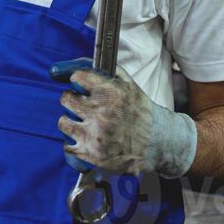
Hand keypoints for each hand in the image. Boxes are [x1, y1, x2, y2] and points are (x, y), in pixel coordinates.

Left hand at [51, 57, 197, 177]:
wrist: (159, 143)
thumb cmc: (142, 111)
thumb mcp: (129, 84)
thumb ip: (104, 71)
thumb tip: (73, 68)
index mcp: (110, 92)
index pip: (76, 78)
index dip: (78, 81)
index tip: (82, 86)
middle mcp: (101, 112)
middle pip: (66, 99)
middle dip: (73, 100)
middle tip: (83, 106)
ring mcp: (95, 134)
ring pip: (63, 122)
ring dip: (71, 122)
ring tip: (84, 124)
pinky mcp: (92, 154)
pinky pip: (67, 146)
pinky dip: (74, 144)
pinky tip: (86, 140)